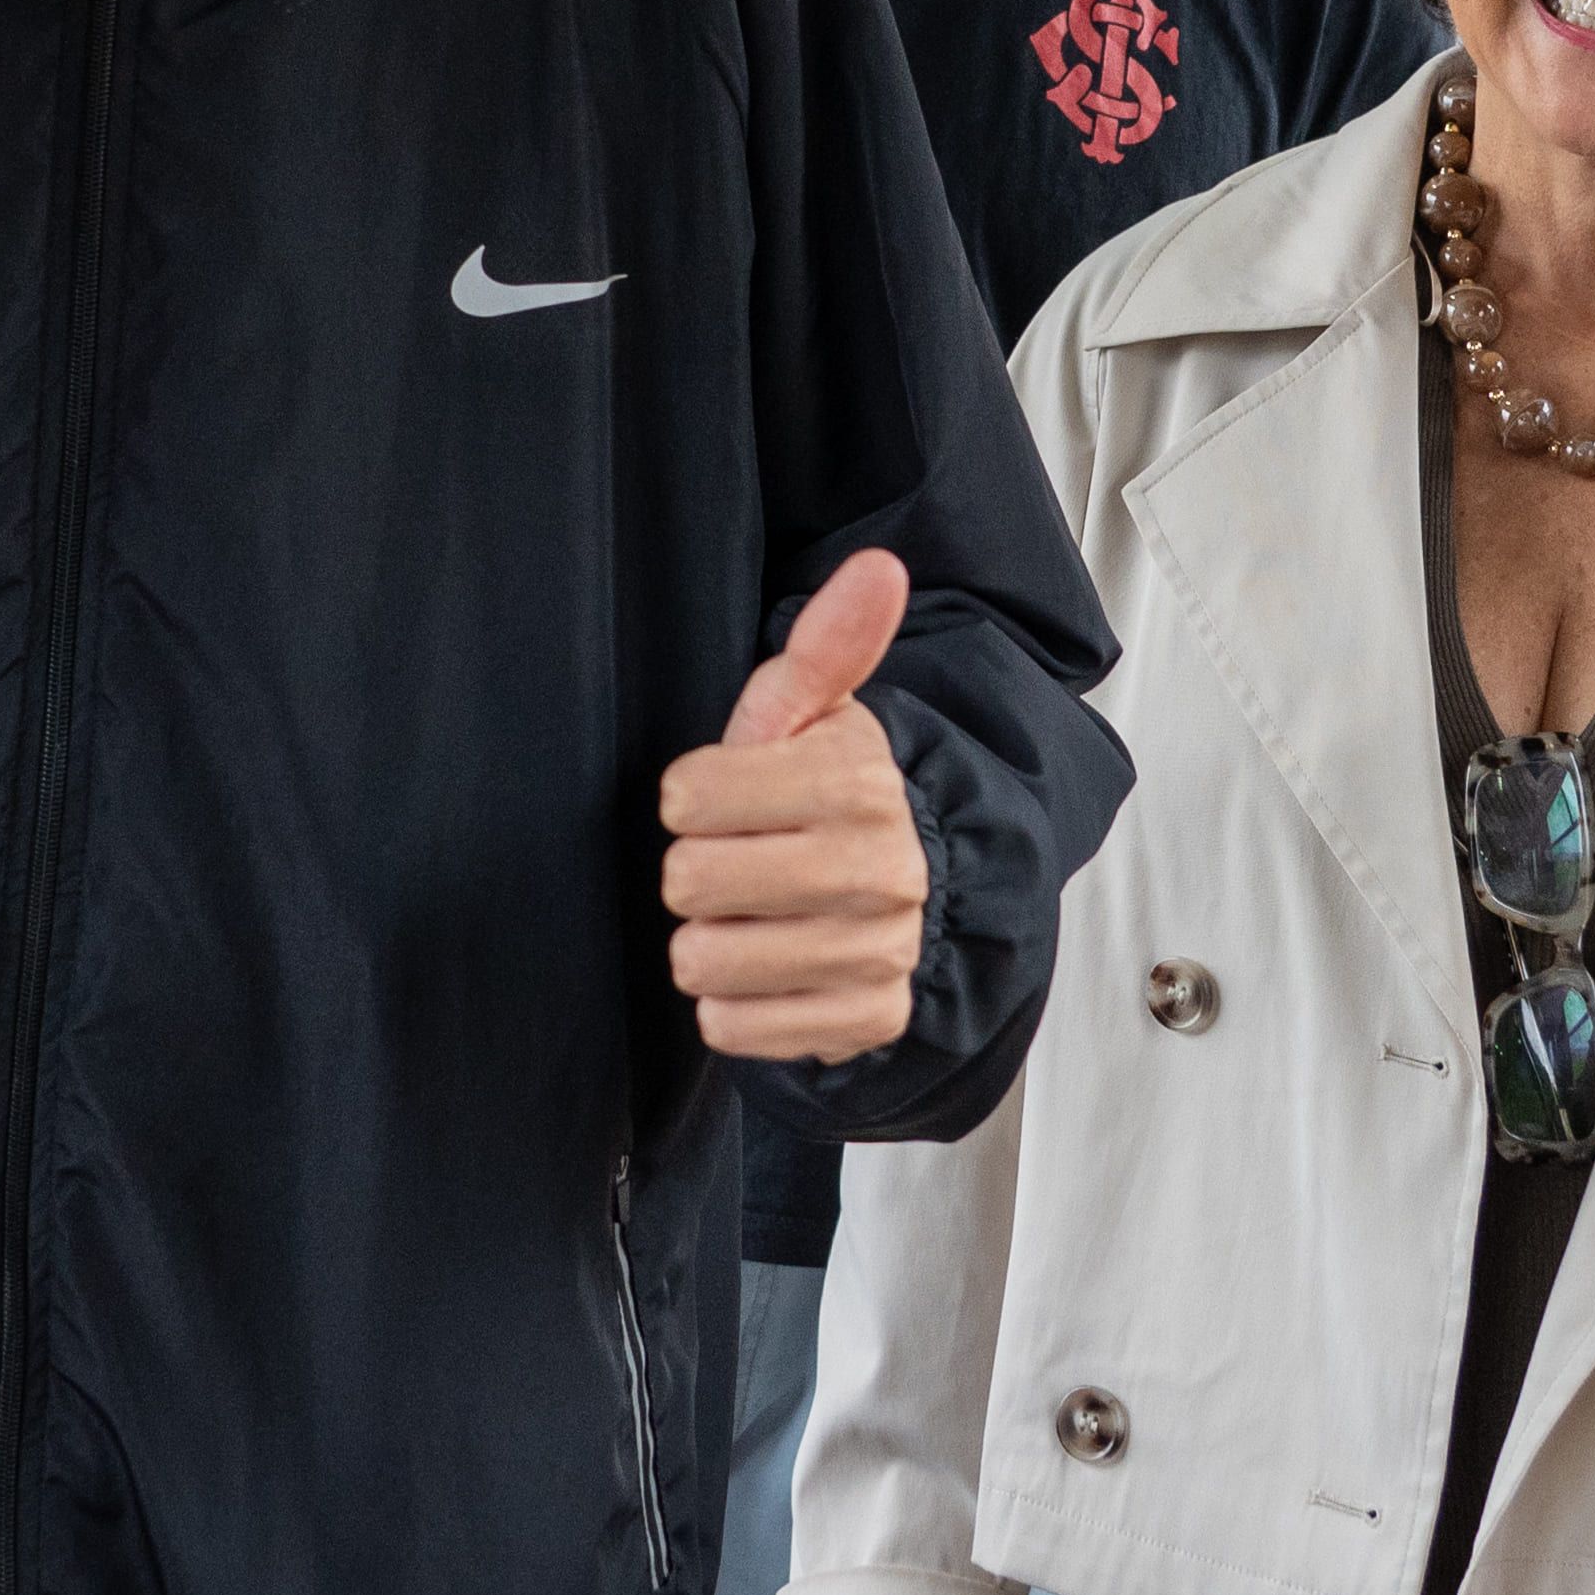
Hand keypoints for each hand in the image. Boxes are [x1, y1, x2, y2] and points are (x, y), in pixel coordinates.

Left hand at [661, 555, 928, 1063]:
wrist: (908, 899)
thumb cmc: (822, 797)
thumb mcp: (812, 717)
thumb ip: (825, 646)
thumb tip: (878, 567)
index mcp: (857, 780)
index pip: (686, 796)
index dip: (691, 799)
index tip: (726, 801)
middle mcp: (879, 869)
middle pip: (688, 882)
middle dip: (694, 875)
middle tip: (736, 864)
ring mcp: (877, 952)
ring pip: (704, 962)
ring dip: (709, 944)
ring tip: (751, 919)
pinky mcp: (864, 1020)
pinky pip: (731, 1027)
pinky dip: (732, 1007)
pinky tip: (767, 972)